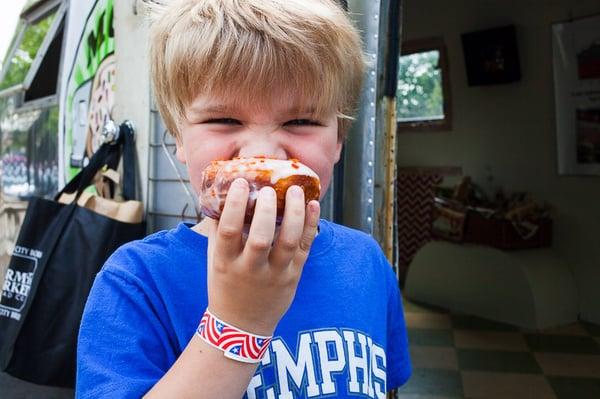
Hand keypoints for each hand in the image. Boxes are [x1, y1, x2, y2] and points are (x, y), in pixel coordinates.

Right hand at [206, 178, 319, 335]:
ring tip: (295, 190)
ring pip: (287, 241)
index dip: (234, 205)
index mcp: (225, 262)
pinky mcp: (293, 276)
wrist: (242, 324)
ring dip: (294, 213)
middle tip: (269, 189)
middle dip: (266, 210)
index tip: (240, 183)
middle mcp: (250, 269)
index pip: (228, 231)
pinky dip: (310, 225)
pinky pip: (304, 247)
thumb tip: (220, 194)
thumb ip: (218, 230)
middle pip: (260, 238)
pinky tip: (312, 205)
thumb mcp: (214, 259)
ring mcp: (274, 274)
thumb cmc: (225, 284)